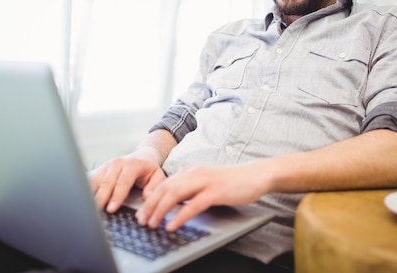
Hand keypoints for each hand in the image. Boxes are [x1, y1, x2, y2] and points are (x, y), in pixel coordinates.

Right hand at [90, 154, 166, 212]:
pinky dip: (85, 190)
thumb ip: (154, 187)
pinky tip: (82, 200)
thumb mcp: (158, 176)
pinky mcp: (99, 169)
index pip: (123, 182)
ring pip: (96, 181)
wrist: (142, 156)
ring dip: (90, 195)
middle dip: (101, 198)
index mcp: (132, 165)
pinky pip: (90, 180)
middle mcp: (117, 163)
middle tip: (96, 212)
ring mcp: (106, 166)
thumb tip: (147, 197)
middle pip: (106, 182)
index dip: (117, 197)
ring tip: (86, 208)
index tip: (111, 209)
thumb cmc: (149, 169)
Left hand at [136, 163, 269, 230]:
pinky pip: (192, 205)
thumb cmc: (232, 181)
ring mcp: (204, 182)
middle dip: (150, 206)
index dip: (149, 200)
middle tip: (141, 221)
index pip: (163, 185)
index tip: (141, 213)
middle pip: (164, 189)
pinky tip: (172, 226)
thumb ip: (190, 189)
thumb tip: (172, 203)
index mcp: (190, 171)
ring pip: (174, 195)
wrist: (256, 175)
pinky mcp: (215, 192)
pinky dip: (179, 217)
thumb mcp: (206, 182)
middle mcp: (194, 173)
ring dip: (160, 211)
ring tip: (152, 224)